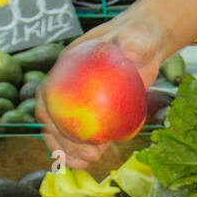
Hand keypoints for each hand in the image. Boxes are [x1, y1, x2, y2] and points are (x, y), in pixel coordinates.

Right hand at [36, 10, 167, 168]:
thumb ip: (136, 41)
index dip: (47, 116)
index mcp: (68, 68)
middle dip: (62, 143)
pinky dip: (93, 145)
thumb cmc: (140, 35)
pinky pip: (91, 132)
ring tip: (92, 161)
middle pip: (55, 119)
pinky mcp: (99, 112)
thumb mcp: (140, 35)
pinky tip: (104, 156)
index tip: (59, 133)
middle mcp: (70, 87)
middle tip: (87, 157)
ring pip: (70, 130)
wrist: (149, 44)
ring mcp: (83, 101)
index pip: (46, 95)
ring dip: (74, 150)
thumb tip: (133, 52)